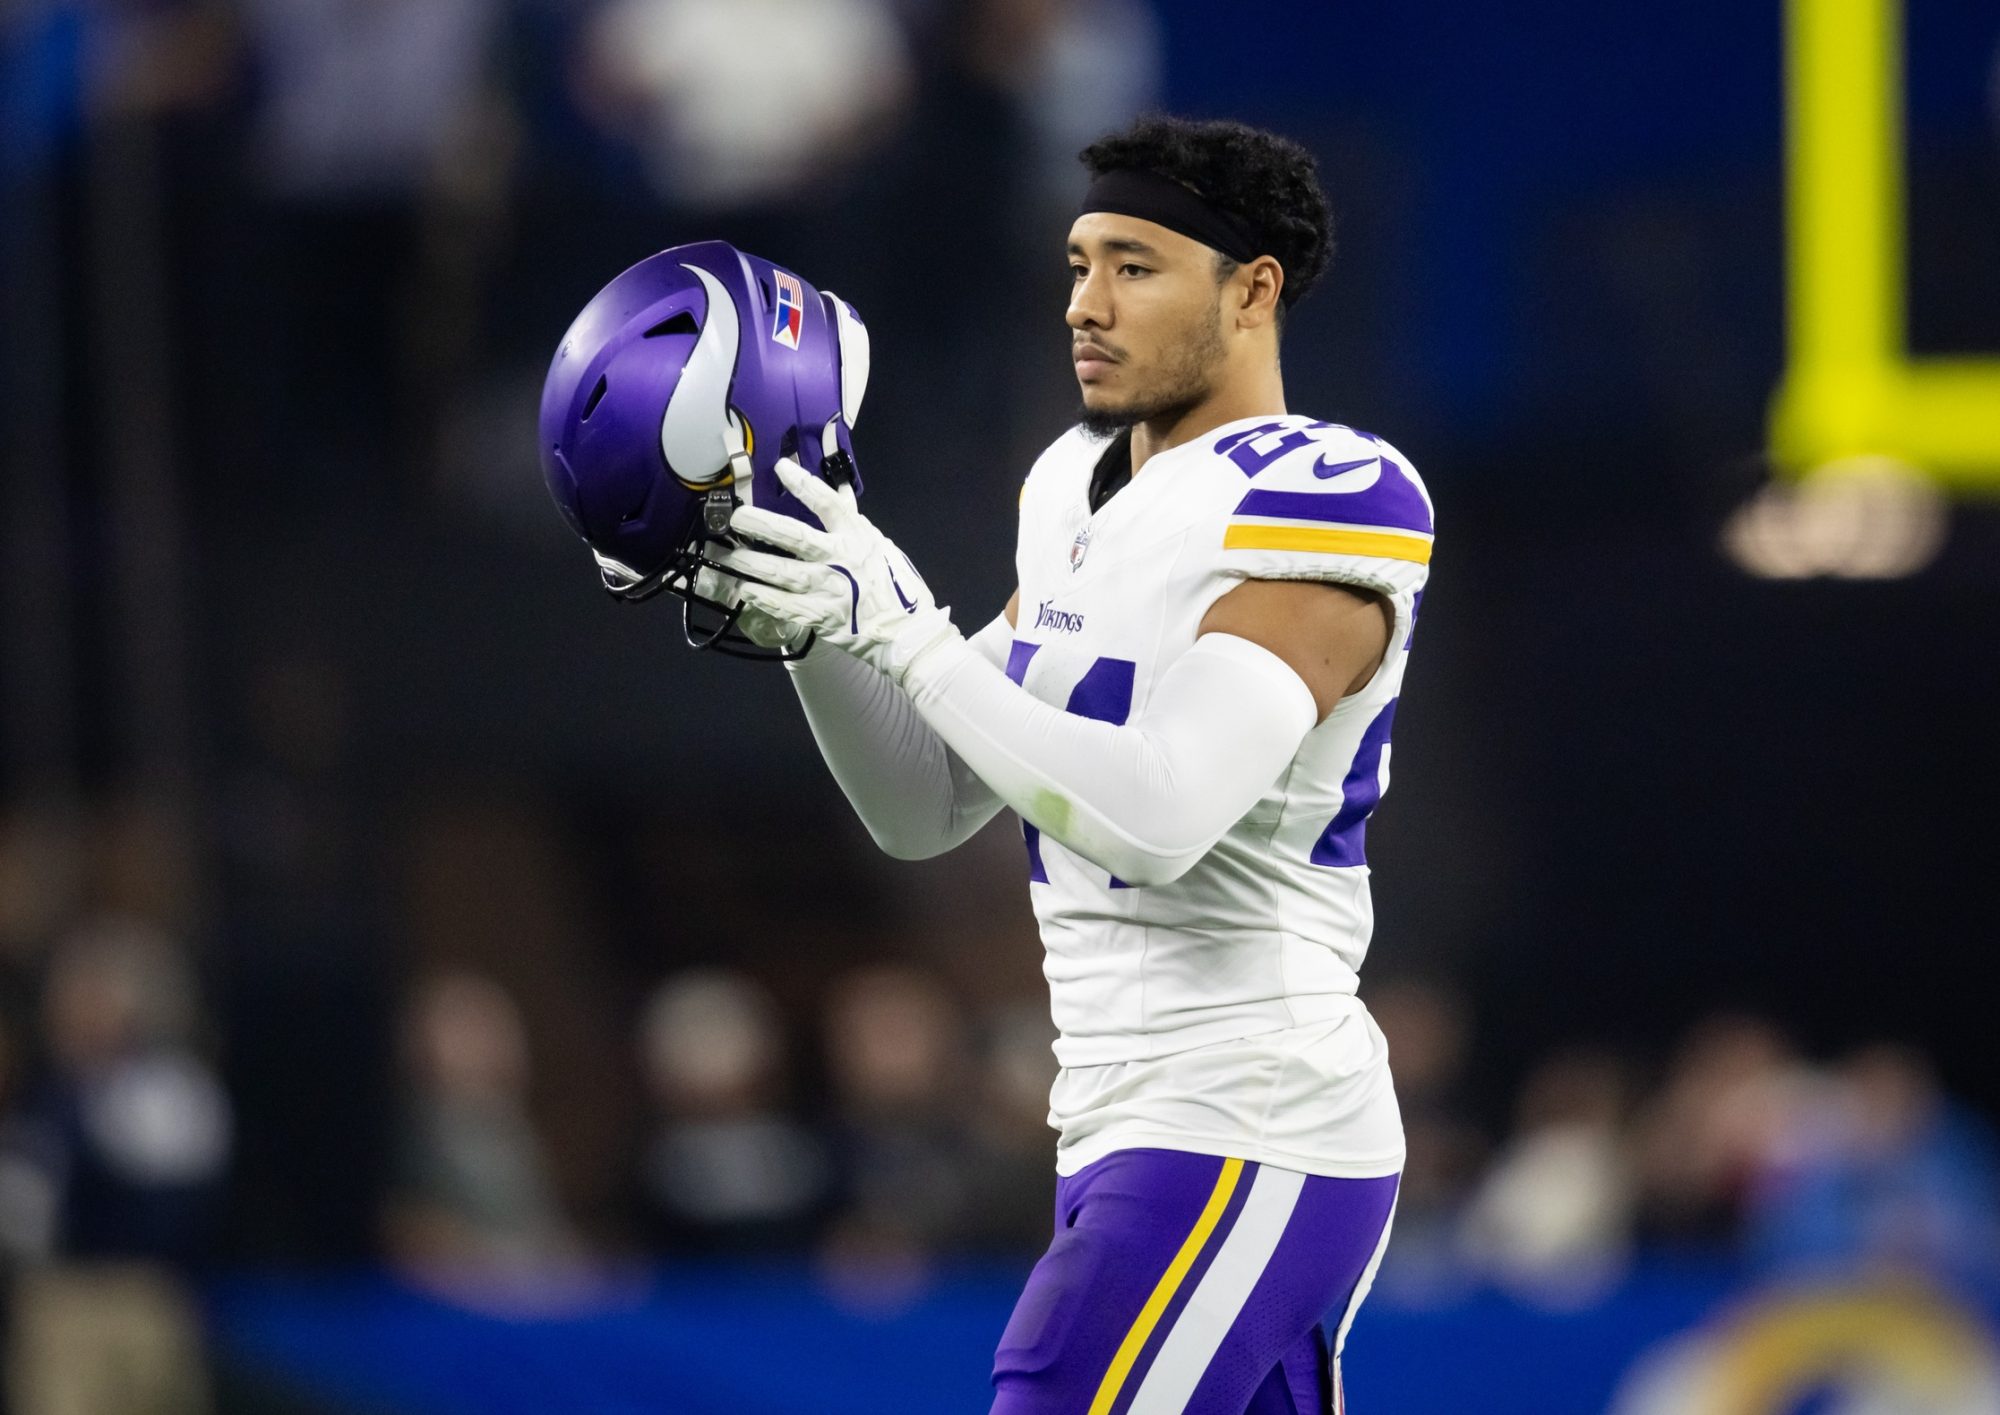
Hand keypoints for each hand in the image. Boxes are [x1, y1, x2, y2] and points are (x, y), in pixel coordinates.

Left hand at [711, 457, 957, 682]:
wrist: (908, 633)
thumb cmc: (897, 588)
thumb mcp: (880, 546)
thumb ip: (854, 521)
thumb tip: (841, 492)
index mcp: (857, 537)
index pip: (827, 503)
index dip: (804, 484)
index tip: (780, 467)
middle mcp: (840, 559)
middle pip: (794, 537)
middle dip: (762, 525)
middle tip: (735, 517)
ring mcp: (829, 589)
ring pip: (783, 573)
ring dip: (751, 564)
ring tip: (726, 557)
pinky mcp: (822, 617)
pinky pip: (786, 607)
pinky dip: (764, 599)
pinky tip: (745, 592)